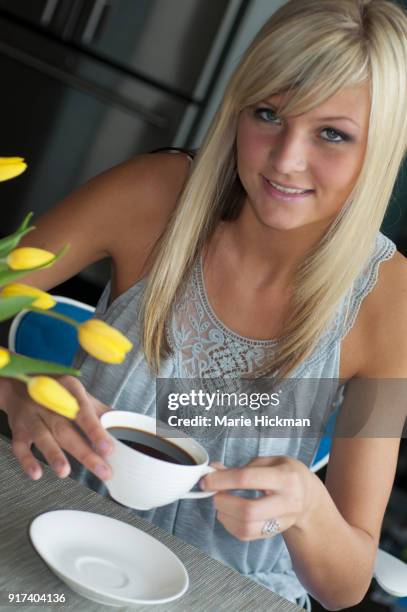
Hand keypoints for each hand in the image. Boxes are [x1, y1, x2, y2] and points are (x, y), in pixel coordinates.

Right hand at [2, 375, 112, 480]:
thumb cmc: (55, 390)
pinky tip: (36, 473)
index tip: (108, 448)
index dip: (96, 431)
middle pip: (66, 429)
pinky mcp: (17, 428)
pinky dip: (26, 460)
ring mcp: (31, 415)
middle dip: (85, 452)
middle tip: (101, 470)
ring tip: (64, 472)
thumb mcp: (77, 392)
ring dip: (54, 455)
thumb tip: (120, 424)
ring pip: (43, 436)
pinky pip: (19, 445)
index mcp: (69, 391)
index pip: (84, 412)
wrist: (18, 382)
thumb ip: (97, 409)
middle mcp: (49, 402)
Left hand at [201, 456, 315, 540]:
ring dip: (225, 516)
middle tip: (214, 493)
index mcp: (285, 477)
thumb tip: (213, 470)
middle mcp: (286, 502)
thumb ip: (241, 467)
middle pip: (247, 510)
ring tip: (221, 503)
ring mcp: (282, 521)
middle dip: (223, 502)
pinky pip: (247, 535)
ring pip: (246, 528)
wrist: (308, 496)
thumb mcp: (269, 461)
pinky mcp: (274, 533)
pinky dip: (230, 525)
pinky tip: (228, 513)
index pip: (247, 479)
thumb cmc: (286, 473)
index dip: (222, 480)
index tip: (207, 480)